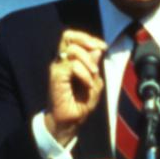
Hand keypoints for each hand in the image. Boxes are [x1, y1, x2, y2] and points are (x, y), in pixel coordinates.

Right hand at [45, 30, 107, 145]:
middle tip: (99, 50)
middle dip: (86, 40)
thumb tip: (97, 50)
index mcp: (69, 60)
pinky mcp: (56, 77)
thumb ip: (94, 66)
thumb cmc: (81, 104)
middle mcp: (61, 61)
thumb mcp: (94, 82)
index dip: (88, 37)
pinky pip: (72, 65)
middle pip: (67, 36)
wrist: (70, 122)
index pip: (72, 37)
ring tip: (93, 74)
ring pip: (72, 50)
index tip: (103, 46)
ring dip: (88, 60)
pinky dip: (84, 73)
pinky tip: (88, 84)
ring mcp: (57, 68)